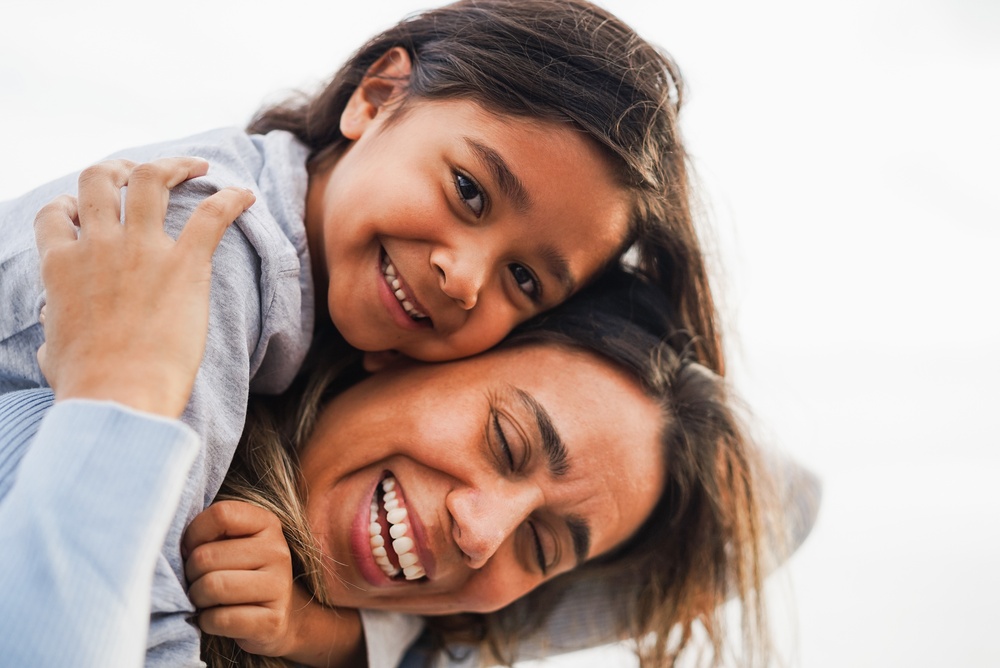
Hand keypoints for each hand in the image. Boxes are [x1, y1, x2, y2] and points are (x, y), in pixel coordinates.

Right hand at [33, 157, 254, 416]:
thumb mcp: (53, 350)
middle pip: (99, 179)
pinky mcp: (184, 263)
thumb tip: (52, 329)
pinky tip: (247, 196)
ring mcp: (141, 250)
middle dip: (119, 168)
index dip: (72, 204)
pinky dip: (232, 199)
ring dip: (174, 165)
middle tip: (142, 173)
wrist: (119, 397)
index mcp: (61, 266)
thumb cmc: (87, 386)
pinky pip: (212, 215)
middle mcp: (97, 246)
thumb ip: (55, 327)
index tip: (89, 209)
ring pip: (150, 179)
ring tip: (197, 166)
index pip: (57, 213)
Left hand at [184, 501, 364, 665]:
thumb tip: (173, 545)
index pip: (221, 514)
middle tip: (198, 580)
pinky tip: (216, 617)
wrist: (278, 614)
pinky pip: (219, 619)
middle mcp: (277, 551)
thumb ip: (209, 532)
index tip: (191, 548)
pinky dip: (207, 621)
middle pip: (206, 556)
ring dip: (196, 598)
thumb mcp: (232, 541)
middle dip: (190, 573)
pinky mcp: (272, 620)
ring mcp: (279, 586)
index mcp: (267, 523)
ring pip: (210, 587)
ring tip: (205, 598)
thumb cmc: (241, 572)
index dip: (194, 533)